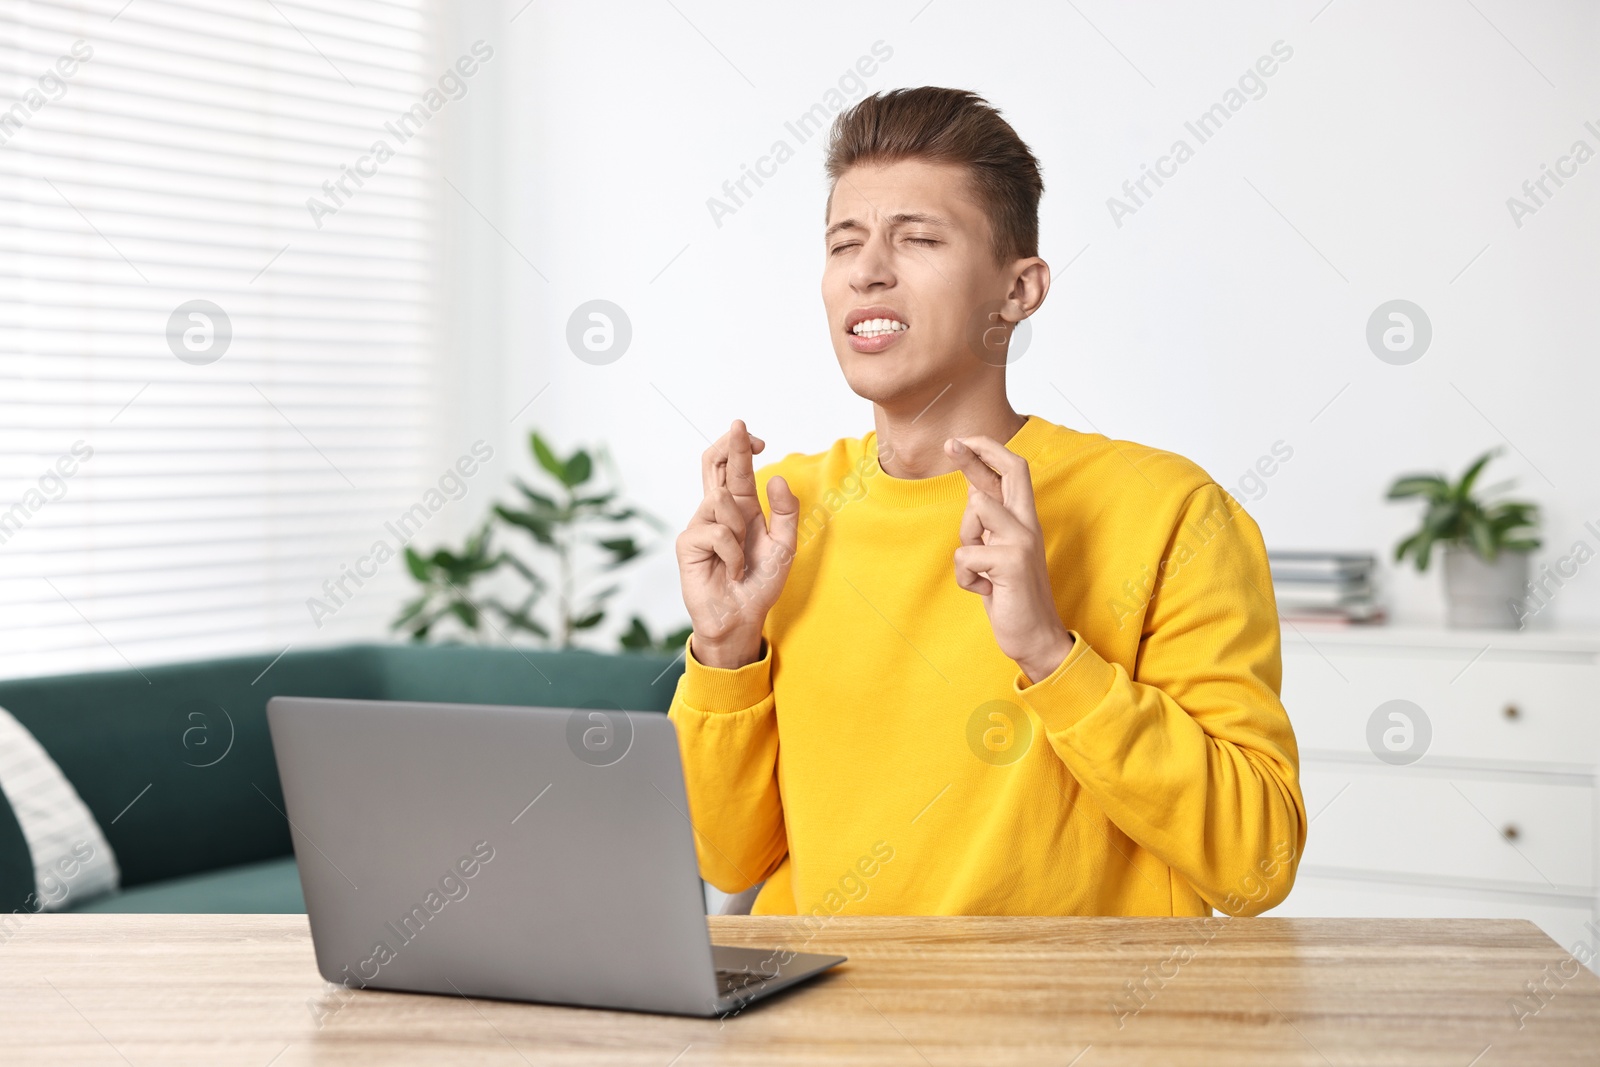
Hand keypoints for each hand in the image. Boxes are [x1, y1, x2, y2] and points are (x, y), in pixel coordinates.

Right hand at [676, 419, 799, 667]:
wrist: (742, 617)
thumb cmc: (760, 582)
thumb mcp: (784, 545)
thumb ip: (785, 512)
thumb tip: (777, 478)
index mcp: (740, 508)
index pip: (735, 468)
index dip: (741, 447)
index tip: (757, 438)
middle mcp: (717, 512)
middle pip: (714, 465)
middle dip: (728, 445)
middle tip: (739, 427)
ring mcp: (700, 525)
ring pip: (721, 499)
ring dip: (740, 528)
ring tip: (742, 557)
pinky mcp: (688, 544)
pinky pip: (717, 532)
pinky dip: (732, 554)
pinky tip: (731, 571)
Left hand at [945, 435, 1073, 684]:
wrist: (1034, 636)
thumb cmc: (1012, 594)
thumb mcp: (997, 551)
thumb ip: (990, 522)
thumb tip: (975, 487)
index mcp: (1025, 520)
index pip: (1013, 471)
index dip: (988, 450)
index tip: (961, 440)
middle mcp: (1028, 525)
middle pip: (1010, 472)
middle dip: (975, 454)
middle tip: (950, 443)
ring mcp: (1022, 542)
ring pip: (977, 510)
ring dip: (965, 538)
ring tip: (980, 567)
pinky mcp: (1012, 563)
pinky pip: (965, 555)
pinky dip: (966, 578)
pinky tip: (985, 590)